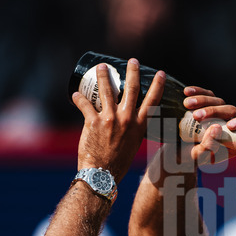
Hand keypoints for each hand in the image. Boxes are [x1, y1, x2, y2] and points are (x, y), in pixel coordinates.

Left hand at [72, 58, 165, 180]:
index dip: (157, 85)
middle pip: (131, 89)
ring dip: (103, 76)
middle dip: (131, 72)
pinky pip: (84, 104)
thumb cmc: (118, 162)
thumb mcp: (133, 144)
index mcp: (140, 125)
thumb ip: (133, 130)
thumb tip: (132, 121)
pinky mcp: (93, 122)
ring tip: (101, 66)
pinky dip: (79, 98)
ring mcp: (110, 119)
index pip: (153, 100)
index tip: (160, 73)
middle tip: (131, 61)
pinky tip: (75, 93)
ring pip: (107, 90)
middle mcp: (127, 119)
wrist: (102, 174)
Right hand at [182, 86, 235, 165]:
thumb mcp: (201, 157)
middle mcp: (232, 122)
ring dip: (203, 101)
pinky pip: (207, 94)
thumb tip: (215, 128)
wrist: (184, 150)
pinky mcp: (211, 104)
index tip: (230, 126)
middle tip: (196, 116)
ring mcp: (222, 112)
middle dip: (213, 111)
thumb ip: (208, 148)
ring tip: (187, 105)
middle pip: (230, 110)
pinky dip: (197, 92)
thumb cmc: (197, 156)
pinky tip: (187, 92)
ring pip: (218, 101)